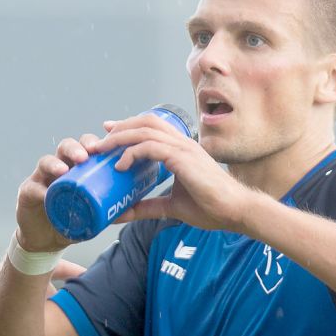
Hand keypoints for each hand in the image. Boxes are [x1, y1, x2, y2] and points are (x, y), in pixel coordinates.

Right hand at [15, 134, 100, 251]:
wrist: (46, 240)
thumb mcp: (93, 215)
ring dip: (55, 164)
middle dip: (76, 148)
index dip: (95, 143)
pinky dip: (40, 190)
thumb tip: (131, 210)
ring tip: (64, 171)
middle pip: (66, 147)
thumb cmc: (71, 220)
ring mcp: (41, 178)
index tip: (107, 147)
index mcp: (77, 168)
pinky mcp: (27, 192)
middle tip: (86, 155)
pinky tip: (46, 194)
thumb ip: (110, 212)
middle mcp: (59, 167)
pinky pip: (32, 188)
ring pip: (46, 161)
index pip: (86, 147)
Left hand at [90, 114, 250, 231]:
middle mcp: (182, 143)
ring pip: (145, 130)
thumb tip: (122, 214)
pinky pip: (152, 147)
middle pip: (145, 121)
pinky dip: (132, 153)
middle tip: (100, 142)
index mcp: (181, 148)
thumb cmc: (210, 207)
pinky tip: (121, 165)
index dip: (128, 126)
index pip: (151, 126)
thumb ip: (148, 207)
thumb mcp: (171, 206)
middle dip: (119, 128)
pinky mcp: (183, 159)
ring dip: (120, 137)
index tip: (108, 133)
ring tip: (103, 151)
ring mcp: (183, 148)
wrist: (235, 211)